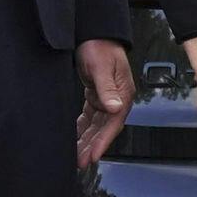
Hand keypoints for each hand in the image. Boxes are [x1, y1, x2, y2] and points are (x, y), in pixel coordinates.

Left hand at [77, 38, 134, 165]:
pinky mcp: (96, 95)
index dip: (102, 142)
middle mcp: (116, 99)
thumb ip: (107, 88)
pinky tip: (74, 137)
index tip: (92, 157)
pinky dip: (82, 128)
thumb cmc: (100, 47)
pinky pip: (90, 117)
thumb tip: (115, 107)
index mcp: (122, 95)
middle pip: (104, 129)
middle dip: (92, 146)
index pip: (112, 125)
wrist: (94, 33)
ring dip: (86, 140)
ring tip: (75, 155)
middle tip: (80, 162)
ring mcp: (106, 98)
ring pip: (96, 126)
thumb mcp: (101, 67)